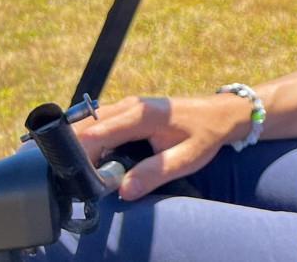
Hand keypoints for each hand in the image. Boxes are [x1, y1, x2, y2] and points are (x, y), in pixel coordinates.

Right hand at [74, 94, 251, 199]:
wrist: (222, 114)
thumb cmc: (206, 135)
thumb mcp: (186, 158)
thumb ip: (156, 172)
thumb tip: (124, 190)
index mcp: (141, 115)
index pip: (95, 134)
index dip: (81, 157)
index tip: (80, 179)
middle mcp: (129, 106)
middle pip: (85, 127)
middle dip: (74, 152)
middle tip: (75, 177)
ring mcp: (127, 106)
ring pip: (89, 123)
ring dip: (80, 146)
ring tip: (84, 170)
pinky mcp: (127, 111)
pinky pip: (99, 124)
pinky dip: (90, 140)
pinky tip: (95, 160)